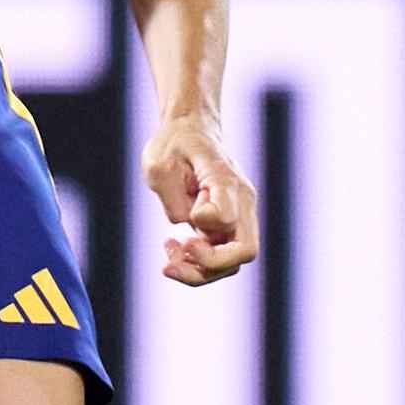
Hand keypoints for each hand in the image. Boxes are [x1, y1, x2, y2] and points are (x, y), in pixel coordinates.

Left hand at [142, 109, 258, 284]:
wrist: (189, 133)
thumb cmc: (173, 145)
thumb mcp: (159, 163)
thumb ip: (173, 196)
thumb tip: (187, 224)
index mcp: (226, 181)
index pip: (226, 216)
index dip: (202, 221)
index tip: (185, 210)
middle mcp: (240, 203)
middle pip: (244, 252)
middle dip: (208, 265)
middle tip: (176, 252)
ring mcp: (237, 218)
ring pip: (232, 264)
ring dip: (199, 272)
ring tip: (168, 261)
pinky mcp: (225, 229)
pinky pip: (219, 260)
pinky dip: (196, 266)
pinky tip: (173, 251)